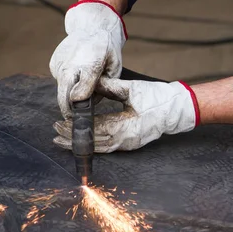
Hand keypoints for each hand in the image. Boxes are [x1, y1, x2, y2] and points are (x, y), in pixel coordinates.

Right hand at [50, 1, 126, 118]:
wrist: (90, 26)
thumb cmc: (106, 49)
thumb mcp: (114, 66)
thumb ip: (105, 86)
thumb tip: (91, 103)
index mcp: (91, 64)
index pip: (81, 92)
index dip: (80, 107)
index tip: (81, 116)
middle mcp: (71, 64)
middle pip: (64, 95)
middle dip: (68, 109)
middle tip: (74, 118)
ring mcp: (60, 63)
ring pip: (61, 89)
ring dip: (69, 94)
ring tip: (82, 86)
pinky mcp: (53, 63)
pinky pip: (59, 80)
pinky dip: (67, 82)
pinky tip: (76, 74)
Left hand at [53, 78, 199, 151]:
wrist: (177, 110)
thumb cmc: (157, 98)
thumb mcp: (132, 89)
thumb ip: (110, 87)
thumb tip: (89, 83)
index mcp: (126, 126)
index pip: (95, 127)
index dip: (77, 126)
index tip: (61, 122)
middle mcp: (125, 139)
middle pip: (94, 141)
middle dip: (73, 137)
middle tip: (56, 132)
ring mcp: (128, 144)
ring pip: (99, 148)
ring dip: (80, 144)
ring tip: (62, 141)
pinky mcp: (130, 144)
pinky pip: (107, 148)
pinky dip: (93, 145)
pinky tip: (83, 143)